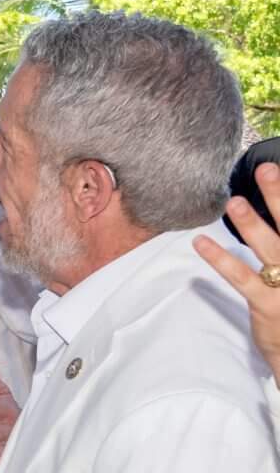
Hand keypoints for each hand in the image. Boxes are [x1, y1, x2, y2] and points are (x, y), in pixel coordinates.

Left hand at [196, 161, 279, 383]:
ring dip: (252, 224)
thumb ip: (276, 244)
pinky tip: (200, 243)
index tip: (273, 166)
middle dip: (279, 197)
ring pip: (271, 248)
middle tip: (268, 169)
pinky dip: (220, 259)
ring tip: (235, 202)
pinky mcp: (269, 305)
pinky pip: (242, 278)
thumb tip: (265, 219)